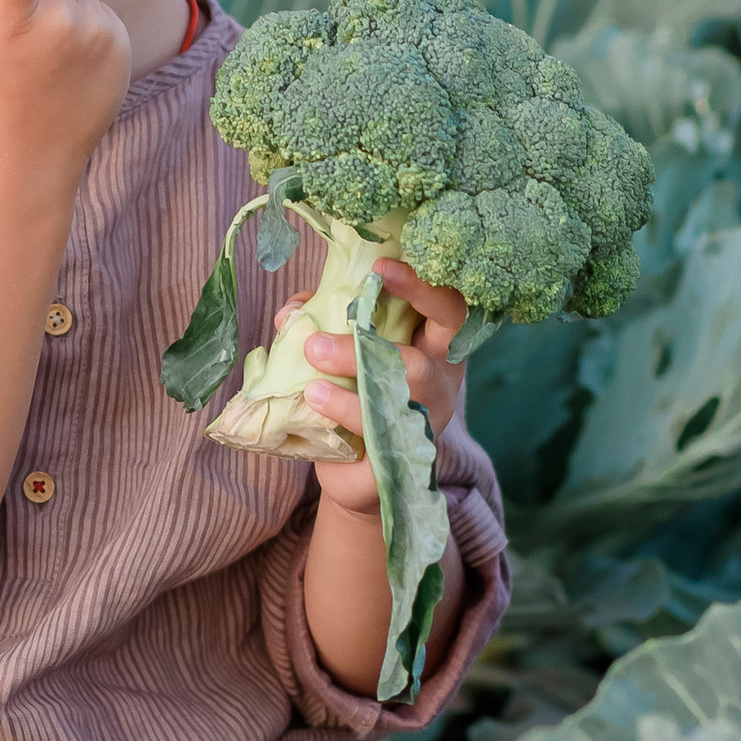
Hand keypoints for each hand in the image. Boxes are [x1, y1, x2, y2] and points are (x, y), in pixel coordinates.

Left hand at [295, 264, 465, 518]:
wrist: (354, 475)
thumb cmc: (355, 400)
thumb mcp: (342, 356)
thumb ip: (323, 325)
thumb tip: (293, 310)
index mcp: (434, 347)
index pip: (448, 305)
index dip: (423, 283)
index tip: (382, 265)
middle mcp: (440, 378)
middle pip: (443, 332)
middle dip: (403, 307)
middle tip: (355, 299)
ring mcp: (427, 417)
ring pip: (408, 380)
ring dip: (355, 361)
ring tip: (312, 351)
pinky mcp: (405, 451)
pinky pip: (380, 426)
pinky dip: (342, 406)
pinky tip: (312, 395)